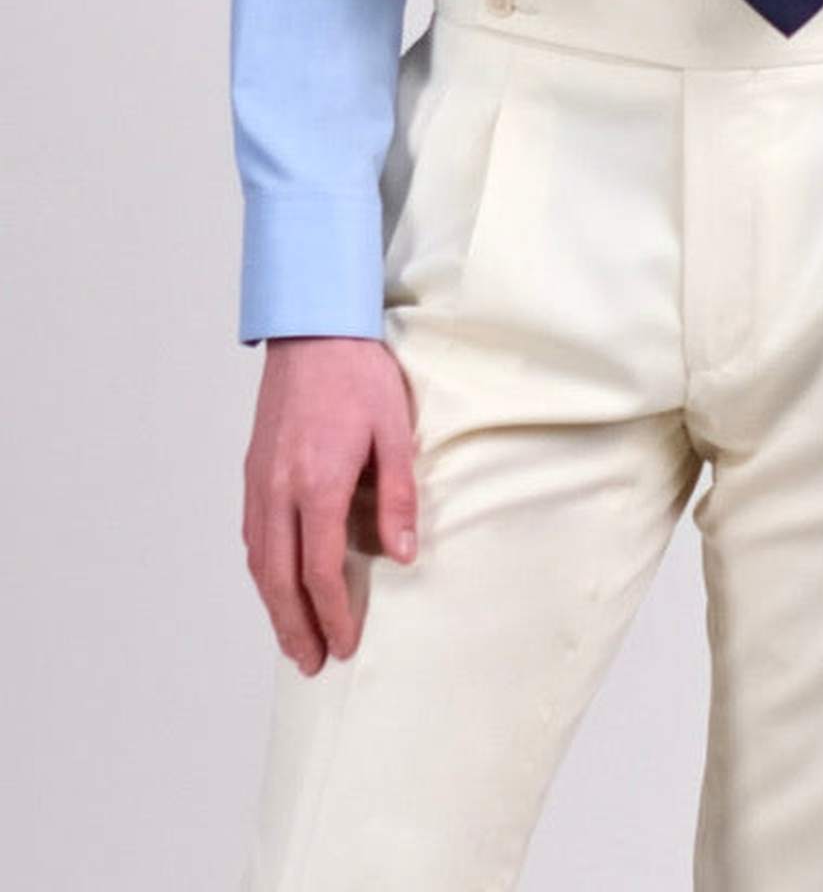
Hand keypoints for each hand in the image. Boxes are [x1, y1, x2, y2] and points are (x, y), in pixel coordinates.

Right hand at [242, 336, 418, 677]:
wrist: (312, 326)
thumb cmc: (359, 373)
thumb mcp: (394, 429)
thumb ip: (398, 495)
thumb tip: (402, 554)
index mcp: (317, 482)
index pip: (319, 570)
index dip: (332, 613)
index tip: (346, 643)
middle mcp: (278, 488)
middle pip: (279, 578)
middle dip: (294, 626)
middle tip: (311, 663)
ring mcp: (259, 478)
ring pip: (259, 559)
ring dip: (273, 605)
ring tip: (292, 637)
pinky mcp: (253, 467)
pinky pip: (252, 533)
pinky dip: (262, 569)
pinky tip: (275, 581)